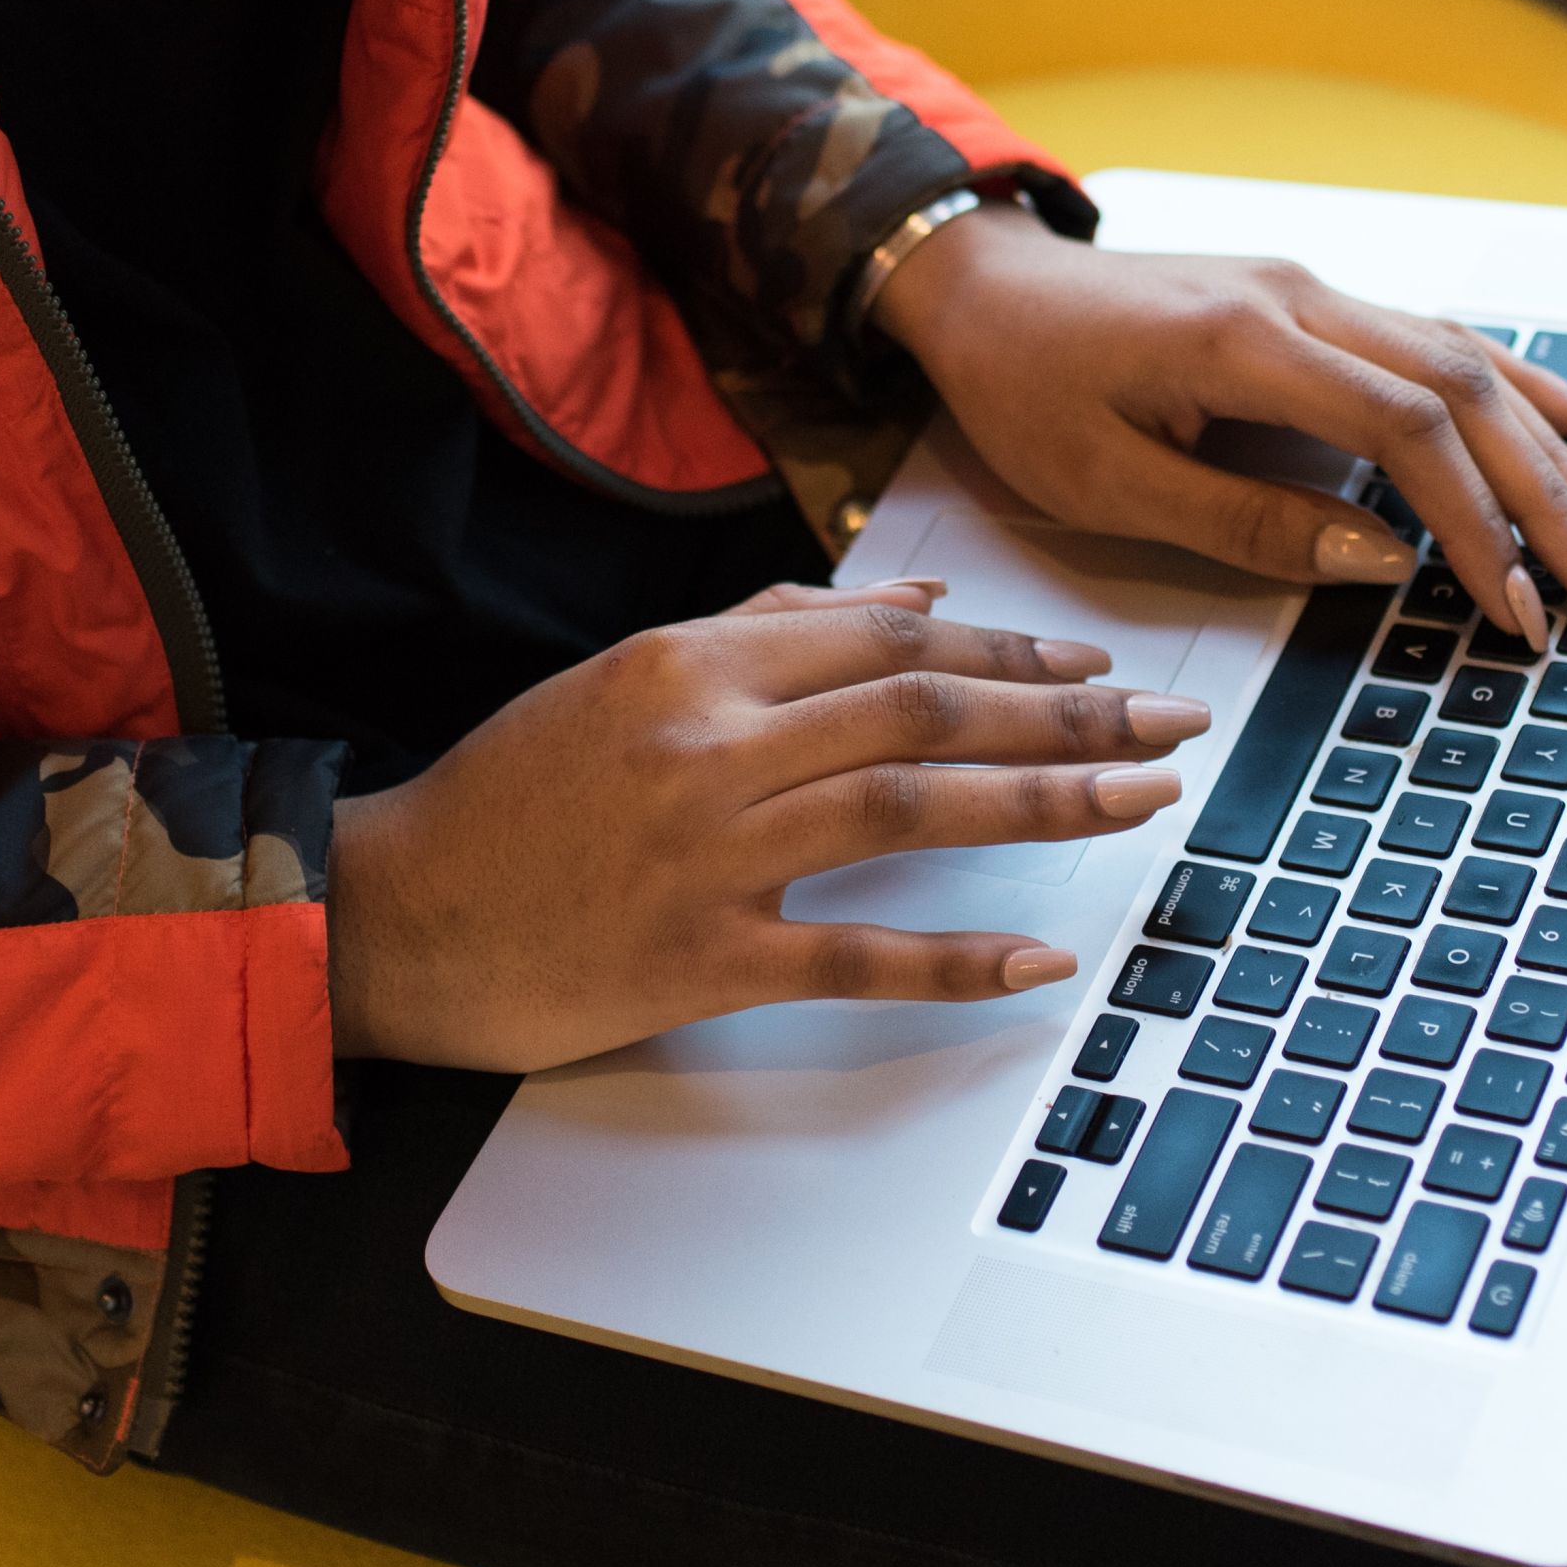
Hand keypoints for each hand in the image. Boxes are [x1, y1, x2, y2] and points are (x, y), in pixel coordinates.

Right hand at [323, 581, 1210, 1070]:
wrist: (398, 911)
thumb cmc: (512, 795)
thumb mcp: (628, 678)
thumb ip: (769, 631)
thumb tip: (912, 606)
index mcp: (693, 663)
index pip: (889, 644)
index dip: (1010, 658)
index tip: (1099, 670)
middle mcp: (709, 744)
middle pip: (923, 713)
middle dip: (1065, 716)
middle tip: (1169, 724)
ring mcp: (707, 854)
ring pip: (907, 809)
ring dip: (1041, 803)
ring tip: (1142, 800)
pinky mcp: (697, 960)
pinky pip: (851, 955)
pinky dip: (950, 957)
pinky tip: (1038, 957)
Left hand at [870, 207, 1566, 637]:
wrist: (984, 288)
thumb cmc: (1023, 387)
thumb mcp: (1103, 481)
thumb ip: (1244, 520)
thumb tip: (1383, 556)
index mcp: (1243, 342)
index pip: (1405, 429)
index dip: (1477, 520)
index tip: (1520, 606)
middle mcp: (1301, 299)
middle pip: (1466, 393)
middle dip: (1552, 500)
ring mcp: (1317, 291)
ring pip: (1471, 365)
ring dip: (1556, 454)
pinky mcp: (1319, 303)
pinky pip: (1444, 342)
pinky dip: (1525, 389)